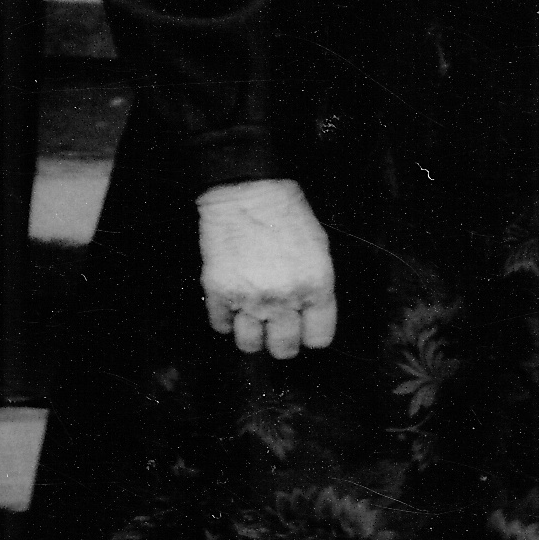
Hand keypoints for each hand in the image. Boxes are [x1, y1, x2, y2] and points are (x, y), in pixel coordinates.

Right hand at [198, 177, 336, 357]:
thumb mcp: (319, 249)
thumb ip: (316, 286)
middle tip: (275, 328)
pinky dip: (225, 319)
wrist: (246, 190)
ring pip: (249, 345)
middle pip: (284, 348)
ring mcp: (250, 298)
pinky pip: (221, 325)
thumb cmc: (287, 215)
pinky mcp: (219, 292)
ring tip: (250, 319)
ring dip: (251, 335)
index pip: (318, 338)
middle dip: (281, 341)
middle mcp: (285, 299)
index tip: (302, 327)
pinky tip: (230, 304)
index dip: (309, 334)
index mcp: (316, 287)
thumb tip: (308, 314)